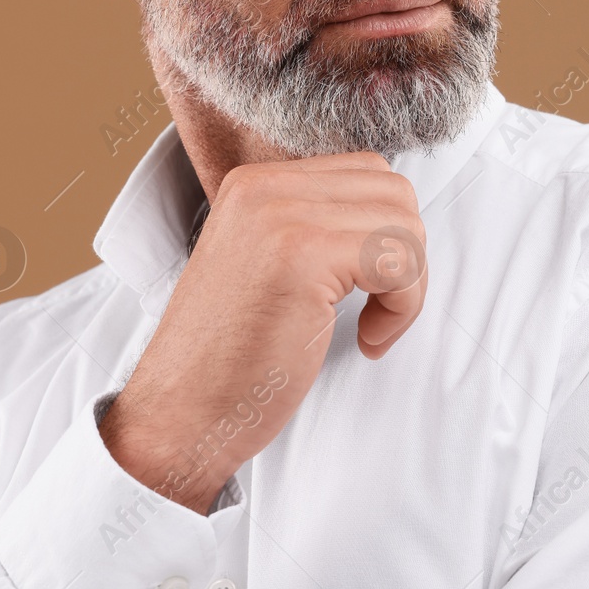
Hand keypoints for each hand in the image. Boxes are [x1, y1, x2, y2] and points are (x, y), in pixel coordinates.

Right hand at [99, 151, 426, 513]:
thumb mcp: (272, 265)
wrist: (180, 414)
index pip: (369, 173)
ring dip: (408, 286)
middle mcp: (266, 186)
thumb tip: (398, 218)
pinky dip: (402, 308)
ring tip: (371, 328)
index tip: (368, 289)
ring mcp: (282, 216)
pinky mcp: (302, 255)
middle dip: (408, 256)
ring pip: (406, 225)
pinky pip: (401, 262)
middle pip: (396, 193)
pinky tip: (368, 340)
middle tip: (379, 310)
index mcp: (258, 183)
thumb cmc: (233, 357)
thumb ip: (319, 227)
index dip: (389, 235)